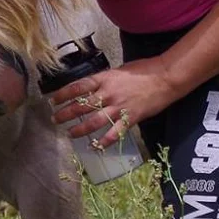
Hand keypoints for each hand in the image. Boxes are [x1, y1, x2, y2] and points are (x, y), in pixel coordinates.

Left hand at [48, 59, 179, 146]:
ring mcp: (119, 107)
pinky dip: (103, 142)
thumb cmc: (143, 70)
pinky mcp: (130, 118)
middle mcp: (108, 93)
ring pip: (94, 121)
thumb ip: (104, 81)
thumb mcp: (118, 71)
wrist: (165, 78)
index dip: (62, 94)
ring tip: (70, 133)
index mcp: (104, 79)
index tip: (52, 100)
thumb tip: (90, 88)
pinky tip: (95, 147)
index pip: (77, 87)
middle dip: (65, 114)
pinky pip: (114, 133)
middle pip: (81, 106)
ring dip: (80, 129)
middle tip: (55, 120)